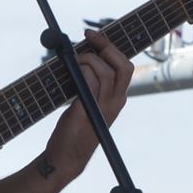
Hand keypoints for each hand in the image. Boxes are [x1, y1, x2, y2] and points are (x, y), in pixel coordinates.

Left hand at [42, 29, 134, 177]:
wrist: (67, 157)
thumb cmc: (75, 130)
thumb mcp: (88, 105)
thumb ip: (90, 86)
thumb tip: (82, 61)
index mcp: (117, 99)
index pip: (125, 67)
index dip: (111, 47)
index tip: (92, 35)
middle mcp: (115, 103)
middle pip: (122, 66)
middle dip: (104, 47)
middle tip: (87, 39)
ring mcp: (102, 108)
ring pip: (103, 71)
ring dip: (87, 59)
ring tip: (73, 61)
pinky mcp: (85, 112)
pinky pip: (88, 83)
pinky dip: (81, 71)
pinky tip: (71, 70)